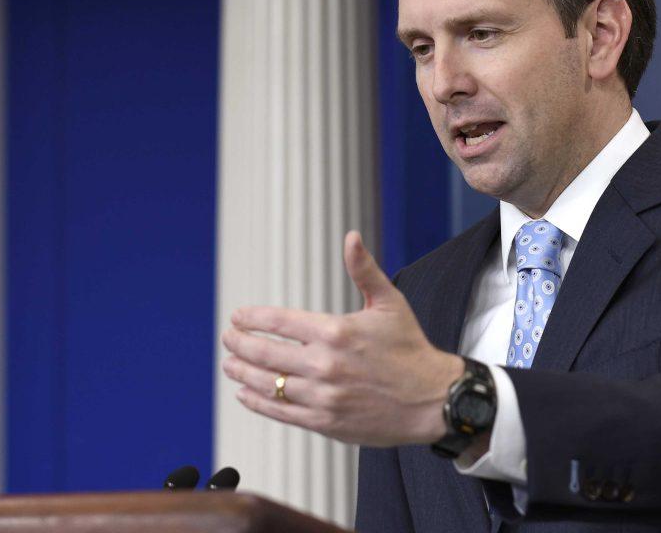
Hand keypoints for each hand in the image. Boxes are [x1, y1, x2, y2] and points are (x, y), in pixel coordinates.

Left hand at [222, 231, 464, 446]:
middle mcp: (325, 365)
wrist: (432, 399)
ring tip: (229, 364)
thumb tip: (351, 237)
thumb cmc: (410, 348)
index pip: (279, 322)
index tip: (237, 317)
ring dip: (242, 373)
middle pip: (265, 353)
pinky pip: (281, 412)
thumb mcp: (389, 303)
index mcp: (336, 332)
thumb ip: (364, 270)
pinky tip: (245, 394)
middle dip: (240, 343)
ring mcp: (323, 396)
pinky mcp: (325, 423)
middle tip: (228, 337)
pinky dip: (258, 402)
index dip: (252, 318)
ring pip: (268, 384)